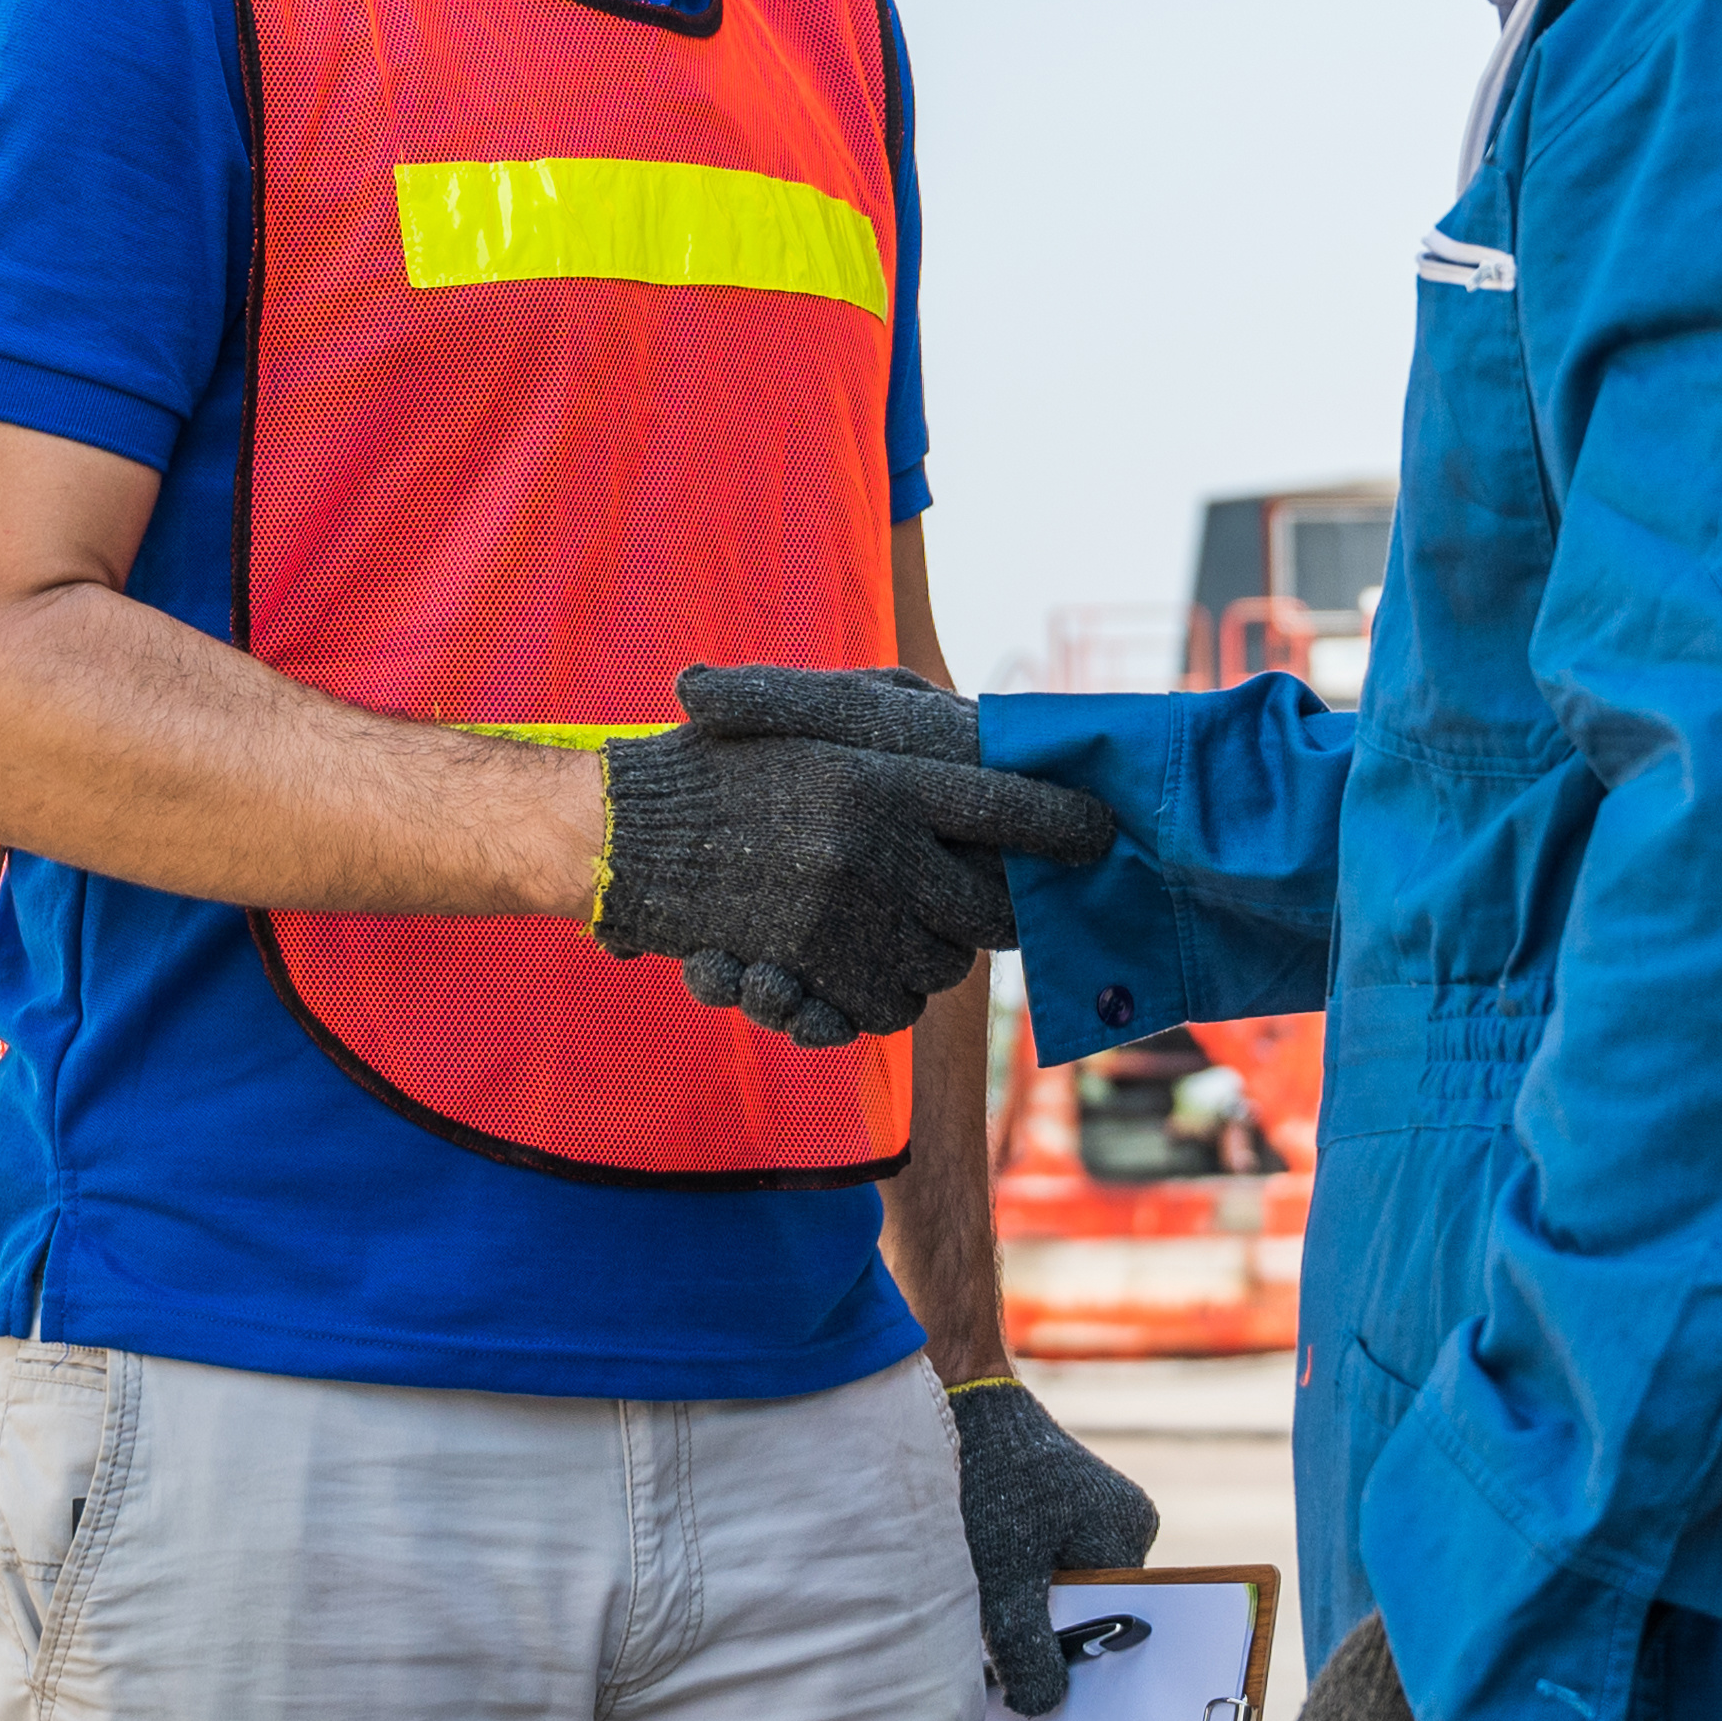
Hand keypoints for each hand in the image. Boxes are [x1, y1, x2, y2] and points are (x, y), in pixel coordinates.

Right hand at [621, 666, 1116, 1045]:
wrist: (620, 831)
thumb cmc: (723, 758)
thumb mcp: (815, 714)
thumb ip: (899, 724)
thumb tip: (992, 729)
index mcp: (880, 776)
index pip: (1009, 806)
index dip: (1065, 824)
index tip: (1100, 831)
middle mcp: (871, 850)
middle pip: (991, 907)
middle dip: (999, 906)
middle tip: (993, 893)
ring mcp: (840, 920)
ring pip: (943, 965)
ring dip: (936, 950)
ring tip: (904, 917)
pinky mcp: (808, 974)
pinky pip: (888, 1006)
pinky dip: (887, 993)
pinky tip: (863, 957)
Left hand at [945, 1379, 1164, 1714]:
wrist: (951, 1398)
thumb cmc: (982, 1480)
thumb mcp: (1002, 1580)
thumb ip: (1027, 1649)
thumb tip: (1043, 1706)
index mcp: (1128, 1535)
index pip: (1114, 1624)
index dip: (1074, 1660)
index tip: (1036, 1686)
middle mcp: (1123, 1523)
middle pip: (1088, 1610)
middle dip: (1045, 1634)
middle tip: (998, 1648)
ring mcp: (1094, 1511)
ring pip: (1062, 1590)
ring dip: (1025, 1607)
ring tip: (984, 1598)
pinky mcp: (1059, 1504)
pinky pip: (1047, 1562)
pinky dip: (1016, 1579)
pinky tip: (983, 1573)